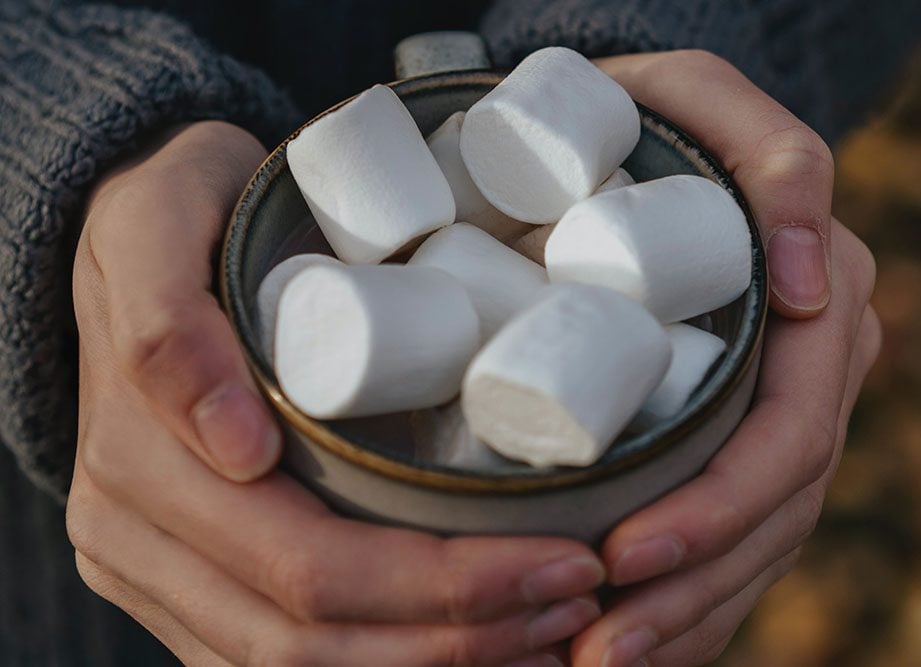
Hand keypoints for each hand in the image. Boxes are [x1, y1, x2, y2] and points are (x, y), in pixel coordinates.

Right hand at [67, 121, 603, 665]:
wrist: (141, 246)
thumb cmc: (177, 214)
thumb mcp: (159, 218)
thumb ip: (171, 319)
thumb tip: (240, 448)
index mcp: (139, 462)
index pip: (307, 566)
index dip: (441, 585)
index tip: (560, 558)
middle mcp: (134, 541)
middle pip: (310, 638)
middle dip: (460, 634)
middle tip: (576, 596)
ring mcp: (157, 576)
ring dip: (438, 664)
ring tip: (550, 629)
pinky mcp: (186, 586)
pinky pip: (284, 662)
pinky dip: (389, 665)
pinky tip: (478, 643)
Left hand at [564, 52, 881, 665]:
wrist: (608, 141)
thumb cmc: (641, 120)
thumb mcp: (699, 102)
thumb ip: (775, 163)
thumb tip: (806, 284)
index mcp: (813, 311)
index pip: (788, 438)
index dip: (718, 511)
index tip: (626, 558)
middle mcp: (805, 372)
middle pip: (774, 514)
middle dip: (693, 592)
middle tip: (597, 649)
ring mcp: (772, 411)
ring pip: (755, 545)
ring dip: (685, 618)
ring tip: (594, 666)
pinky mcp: (727, 434)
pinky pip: (729, 537)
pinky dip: (687, 602)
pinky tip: (630, 645)